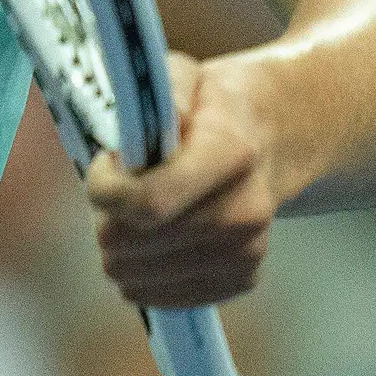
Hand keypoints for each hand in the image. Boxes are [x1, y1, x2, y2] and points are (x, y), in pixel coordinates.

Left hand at [87, 50, 282, 308]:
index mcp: (230, 154)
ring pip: (137, 275)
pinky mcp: (240, 279)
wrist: (270, 140)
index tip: (105, 165)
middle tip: (117, 190)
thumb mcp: (184, 78)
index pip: (148, 203)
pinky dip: (140, 274)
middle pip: (133, 243)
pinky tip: (150, 243)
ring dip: (120, 247)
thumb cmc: (209, 108)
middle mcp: (244, 211)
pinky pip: (159, 297)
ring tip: (136, 213)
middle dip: (106, 217)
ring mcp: (245, 251)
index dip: (105, 190)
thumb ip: (162, 94)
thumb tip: (143, 131)